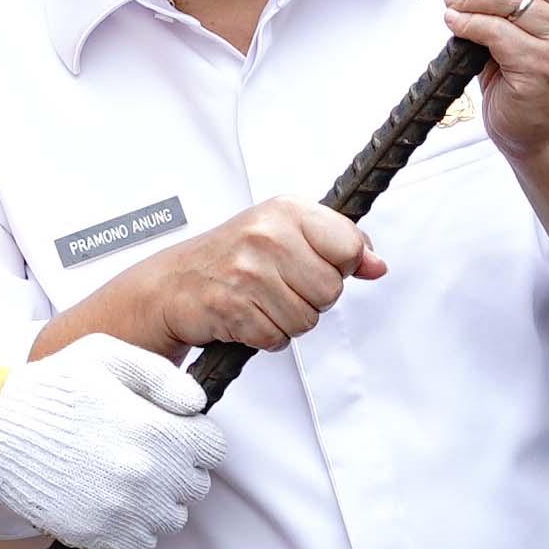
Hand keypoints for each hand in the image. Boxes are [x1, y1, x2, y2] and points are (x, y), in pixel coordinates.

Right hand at [0, 334, 228, 548]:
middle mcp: (147, 476)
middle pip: (196, 486)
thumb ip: (161, 375)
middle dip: (178, 469)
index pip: (214, 450)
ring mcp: (124, 510)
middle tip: (142, 452)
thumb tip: (198, 405)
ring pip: (172, 518)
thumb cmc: (50, 388)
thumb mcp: (106, 355)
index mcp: (156, 430)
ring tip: (126, 478)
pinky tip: (110, 500)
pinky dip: (134, 527)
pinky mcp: (100, 535)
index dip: (193, 438)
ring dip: (158, 501)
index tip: (170, 432)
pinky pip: (143, 543)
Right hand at [84, 195, 376, 353]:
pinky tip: (246, 316)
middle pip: (331, 290)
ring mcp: (248, 271)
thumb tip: (377, 265)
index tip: (313, 264)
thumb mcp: (286, 234)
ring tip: (260, 302)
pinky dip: (264, 336)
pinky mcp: (232, 307)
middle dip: (309, 299)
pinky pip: (277, 338)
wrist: (171, 283)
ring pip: (307, 320)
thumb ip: (338, 245)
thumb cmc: (231, 258)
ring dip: (286, 321)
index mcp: (287, 210)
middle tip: (278, 287)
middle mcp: (267, 235)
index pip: (350, 246)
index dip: (338, 265)